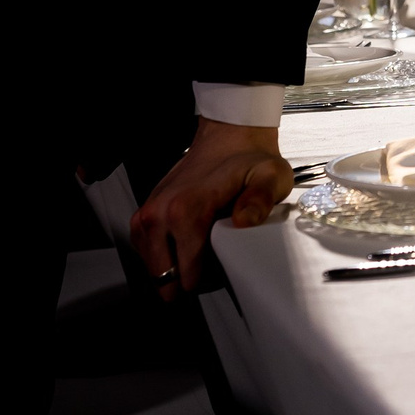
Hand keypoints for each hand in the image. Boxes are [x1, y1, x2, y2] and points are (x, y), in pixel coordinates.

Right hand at [130, 119, 292, 298]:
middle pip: (165, 279)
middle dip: (188, 280)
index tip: (225, 269)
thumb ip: (261, 200)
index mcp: (186, 211)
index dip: (210, 281)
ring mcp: (148, 213)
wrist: (230, 133)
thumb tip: (245, 220)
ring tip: (200, 255)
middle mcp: (160, 213)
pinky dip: (161, 255)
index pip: (187, 276)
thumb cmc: (248, 157)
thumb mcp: (269, 177)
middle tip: (213, 264)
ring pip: (153, 268)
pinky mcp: (145, 212)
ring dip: (173, 268)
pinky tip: (183, 248)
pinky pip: (144, 250)